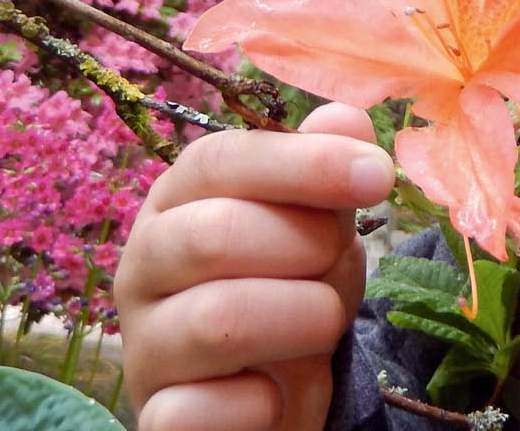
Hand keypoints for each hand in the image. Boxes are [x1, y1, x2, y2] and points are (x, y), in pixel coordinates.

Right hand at [115, 103, 394, 430]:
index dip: (303, 162)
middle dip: (304, 247)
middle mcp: (143, 268)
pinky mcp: (157, 418)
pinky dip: (262, 403)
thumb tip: (344, 118)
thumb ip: (325, 179)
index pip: (220, 160)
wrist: (265, 402)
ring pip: (216, 319)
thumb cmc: (287, 297)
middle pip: (214, 233)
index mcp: (177, 204)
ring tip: (324, 325)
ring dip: (300, 319)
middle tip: (336, 264)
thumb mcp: (317, 233)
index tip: (376, 175)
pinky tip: (277, 394)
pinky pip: (202, 408)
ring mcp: (143, 346)